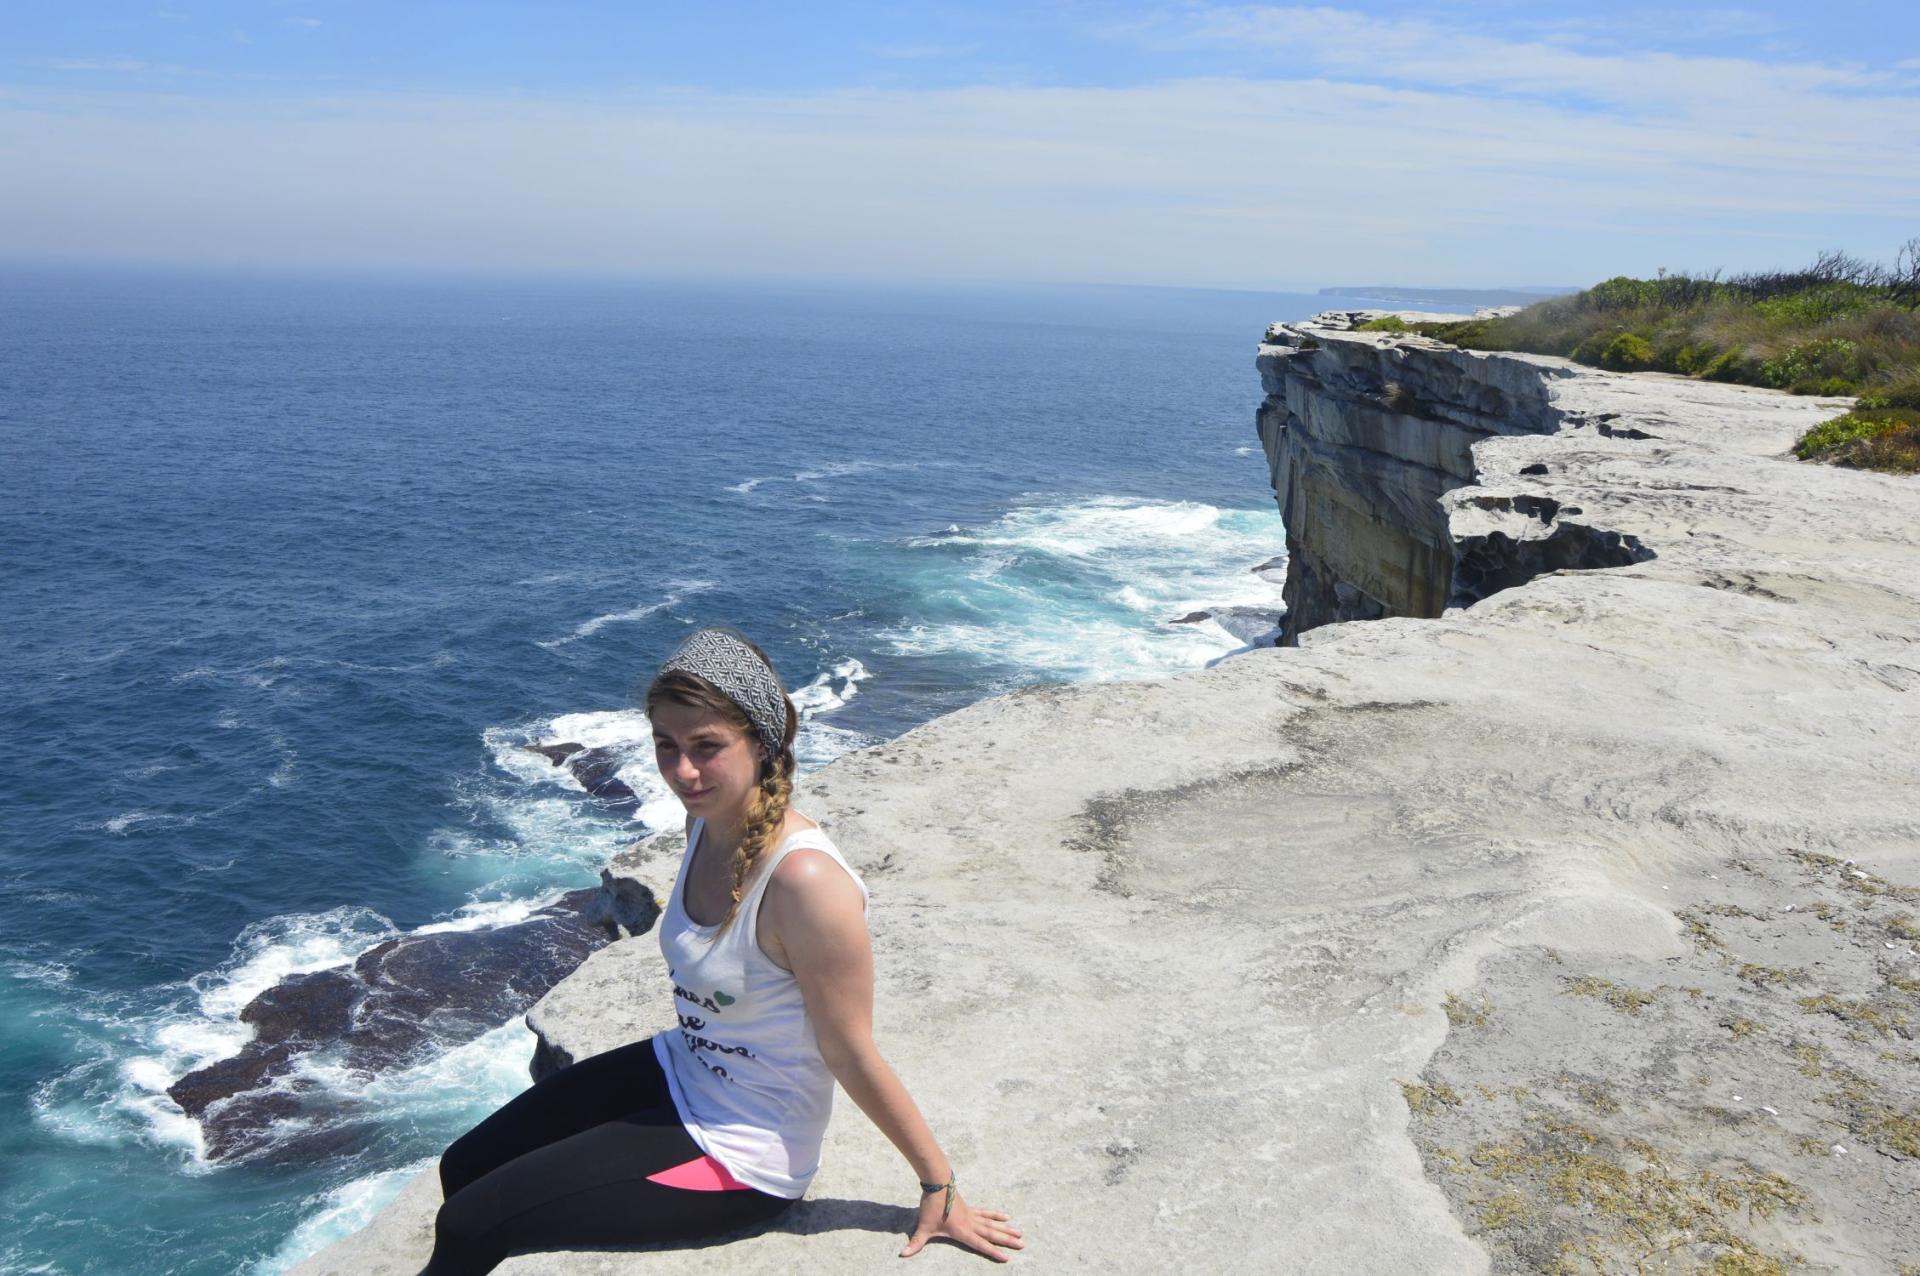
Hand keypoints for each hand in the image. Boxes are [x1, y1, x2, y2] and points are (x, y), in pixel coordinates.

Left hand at [900, 1187, 1023, 1261]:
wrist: (937, 1182)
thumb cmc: (930, 1206)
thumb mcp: (922, 1227)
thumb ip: (915, 1243)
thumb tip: (903, 1255)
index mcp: (961, 1230)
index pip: (980, 1244)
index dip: (993, 1251)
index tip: (1007, 1258)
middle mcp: (970, 1223)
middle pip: (992, 1233)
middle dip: (1007, 1240)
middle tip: (1023, 1244)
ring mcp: (971, 1214)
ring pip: (992, 1223)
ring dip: (1006, 1229)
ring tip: (1020, 1233)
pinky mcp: (970, 1207)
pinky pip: (986, 1213)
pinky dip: (996, 1215)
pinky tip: (1006, 1216)